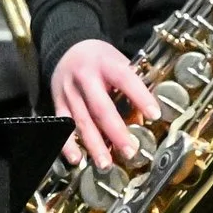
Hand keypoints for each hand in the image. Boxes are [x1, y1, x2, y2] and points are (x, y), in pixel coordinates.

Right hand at [51, 39, 162, 169]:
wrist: (67, 49)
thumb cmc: (100, 60)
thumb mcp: (117, 61)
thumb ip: (132, 85)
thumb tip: (148, 116)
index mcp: (105, 64)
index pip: (124, 78)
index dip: (139, 96)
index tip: (154, 115)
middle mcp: (85, 78)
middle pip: (100, 107)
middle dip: (115, 131)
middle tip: (130, 151)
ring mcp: (69, 92)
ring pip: (81, 120)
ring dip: (94, 144)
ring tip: (106, 163)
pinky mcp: (58, 103)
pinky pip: (63, 125)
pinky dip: (68, 144)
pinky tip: (77, 159)